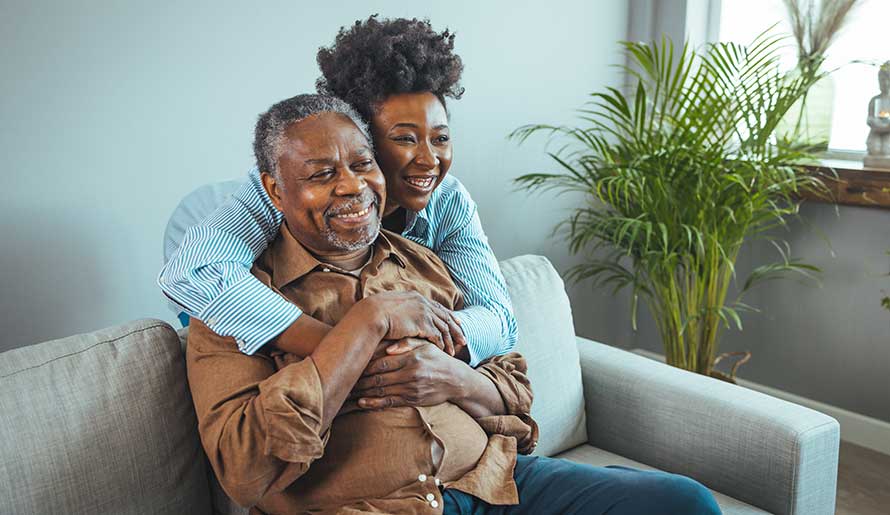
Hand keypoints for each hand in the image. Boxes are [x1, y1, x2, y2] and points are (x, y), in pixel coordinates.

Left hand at [350, 341, 467, 409]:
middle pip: (378, 378)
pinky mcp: (412, 400)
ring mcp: (411, 388)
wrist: (455, 380)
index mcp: (411, 358)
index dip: (364, 364)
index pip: (381, 362)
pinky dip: (374, 403)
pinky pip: (389, 402)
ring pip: (381, 391)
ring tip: (348, 391)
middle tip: (344, 378)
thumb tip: (388, 347)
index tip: (352, 363)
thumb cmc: (437, 358)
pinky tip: (362, 402)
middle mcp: (410, 374)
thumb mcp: (425, 345)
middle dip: (359, 380)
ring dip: (363, 392)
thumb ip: (407, 342)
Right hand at [362, 291, 465, 355]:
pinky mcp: (423, 324)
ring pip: (443, 328)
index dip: (448, 315)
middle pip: (445, 317)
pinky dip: (442, 344)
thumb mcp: (390, 306)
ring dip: (450, 340)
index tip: (457, 322)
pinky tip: (444, 352)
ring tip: (454, 351)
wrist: (372, 314)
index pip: (437, 307)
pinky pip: (437, 336)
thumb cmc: (375, 312)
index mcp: (416, 297)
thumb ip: (400, 309)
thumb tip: (399, 314)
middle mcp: (423, 303)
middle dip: (455, 329)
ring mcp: (424, 312)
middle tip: (463, 339)